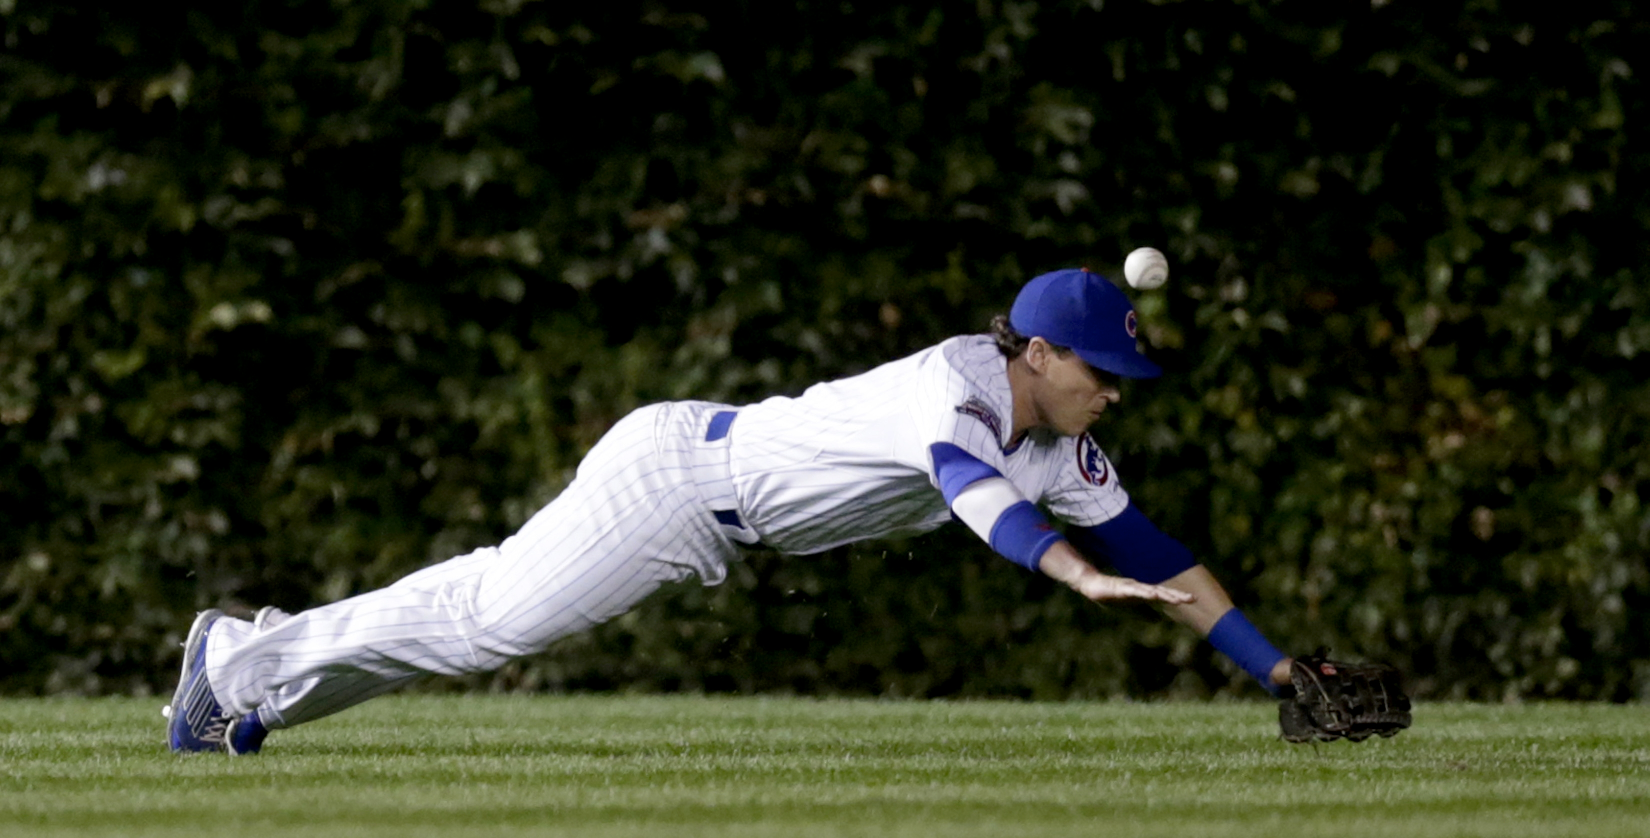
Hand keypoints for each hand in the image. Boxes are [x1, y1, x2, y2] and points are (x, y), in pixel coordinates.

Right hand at [1070, 572, 1195, 604]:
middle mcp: (1140, 588)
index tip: (1193, 599)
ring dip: (1165, 595)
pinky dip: (1145, 592)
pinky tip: (1153, 594)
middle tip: (1193, 598)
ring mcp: (1131, 587)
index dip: (1177, 597)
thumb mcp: (1129, 609)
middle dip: (1177, 595)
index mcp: (1143, 593)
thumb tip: (1157, 620)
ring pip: (1151, 591)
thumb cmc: (1110, 595)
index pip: (1163, 595)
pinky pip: (1135, 590)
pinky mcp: (1121, 587)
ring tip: (1177, 599)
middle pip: (1162, 591)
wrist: (1091, 585)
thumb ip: (1143, 613)